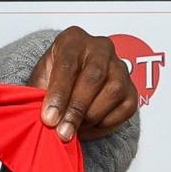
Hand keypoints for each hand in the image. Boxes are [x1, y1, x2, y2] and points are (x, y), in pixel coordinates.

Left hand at [28, 26, 137, 143]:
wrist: (70, 84)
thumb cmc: (53, 79)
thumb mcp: (40, 81)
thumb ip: (39, 97)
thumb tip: (45, 120)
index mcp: (73, 40)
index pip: (68, 65)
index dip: (58, 94)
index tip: (49, 118)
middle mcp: (100, 48)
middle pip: (93, 77)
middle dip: (76, 109)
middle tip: (63, 132)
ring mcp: (119, 67)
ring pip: (112, 92)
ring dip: (91, 117)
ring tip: (74, 128)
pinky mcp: (132, 88)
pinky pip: (125, 108)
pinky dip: (106, 123)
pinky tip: (89, 126)